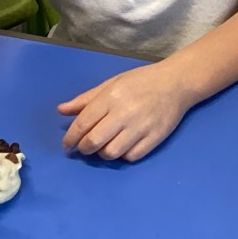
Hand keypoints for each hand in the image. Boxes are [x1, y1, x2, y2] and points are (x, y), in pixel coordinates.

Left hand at [58, 61, 195, 161]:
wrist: (176, 83)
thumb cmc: (141, 81)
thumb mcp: (111, 83)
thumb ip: (86, 99)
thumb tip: (61, 110)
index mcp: (111, 97)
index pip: (83, 124)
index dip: (70, 138)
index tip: (68, 144)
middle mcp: (124, 113)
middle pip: (94, 141)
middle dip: (84, 148)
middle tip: (84, 146)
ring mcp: (141, 127)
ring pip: (111, 153)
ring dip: (103, 153)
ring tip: (105, 145)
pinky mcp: (155, 138)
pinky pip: (131, 157)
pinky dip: (123, 155)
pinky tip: (123, 146)